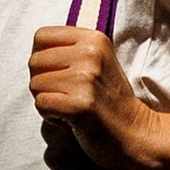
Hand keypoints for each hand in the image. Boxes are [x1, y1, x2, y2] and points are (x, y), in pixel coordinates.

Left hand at [28, 25, 154, 169]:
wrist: (136, 133)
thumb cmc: (109, 100)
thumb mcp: (97, 63)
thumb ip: (70, 51)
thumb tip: (35, 52)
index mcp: (94, 39)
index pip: (41, 36)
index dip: (43, 58)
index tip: (61, 74)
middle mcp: (91, 54)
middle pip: (34, 61)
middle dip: (43, 82)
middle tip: (67, 95)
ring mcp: (86, 79)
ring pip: (35, 84)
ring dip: (47, 101)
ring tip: (72, 107)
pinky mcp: (80, 104)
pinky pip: (41, 104)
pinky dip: (50, 116)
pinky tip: (71, 119)